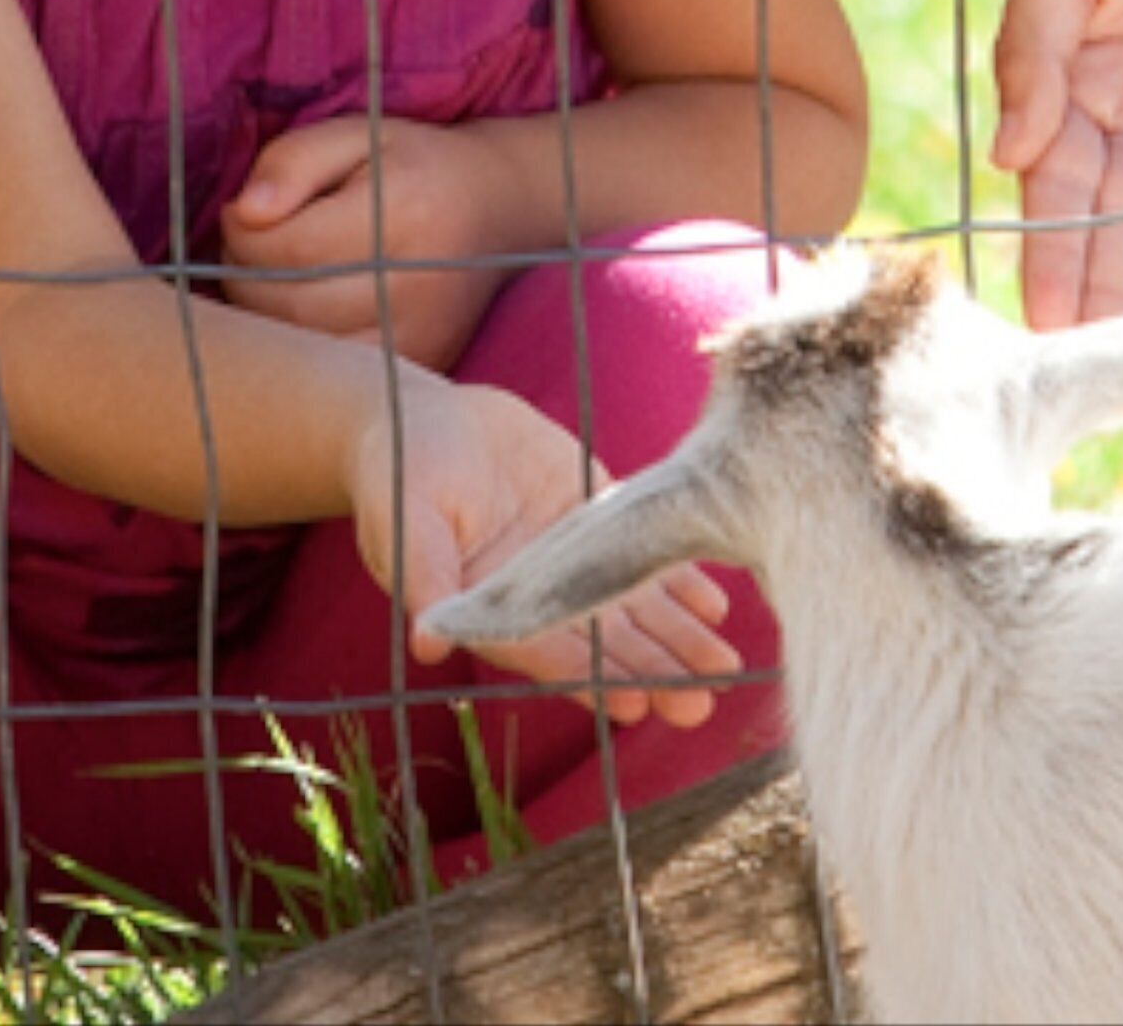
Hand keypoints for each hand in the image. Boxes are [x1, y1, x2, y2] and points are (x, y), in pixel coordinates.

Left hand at [221, 117, 517, 372]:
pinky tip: (305, 306)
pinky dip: (299, 345)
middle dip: (245, 274)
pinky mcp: (418, 367)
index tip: (243, 211)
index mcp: (407, 213)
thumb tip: (244, 212)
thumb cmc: (413, 166)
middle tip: (253, 243)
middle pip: (287, 305)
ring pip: (302, 350)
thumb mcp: (355, 136)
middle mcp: (419, 286)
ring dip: (265, 313)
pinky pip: (330, 374)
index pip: (288, 248)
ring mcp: (422, 337)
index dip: (241, 232)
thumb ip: (293, 160)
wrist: (496, 212)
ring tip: (278, 273)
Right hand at [348, 376, 742, 727]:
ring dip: (678, 640)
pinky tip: (716, 605)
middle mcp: (538, 594)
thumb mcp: (404, 519)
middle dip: (652, 672)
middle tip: (700, 704)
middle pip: (602, 643)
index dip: (591, 679)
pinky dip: (679, 578)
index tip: (634, 704)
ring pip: (632, 608)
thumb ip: (422, 574)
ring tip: (723, 666)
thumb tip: (427, 642)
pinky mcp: (594, 516)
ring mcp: (571, 558)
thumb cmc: (400, 470)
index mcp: (490, 609)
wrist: (424, 419)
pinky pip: (643, 553)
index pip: (546, 653)